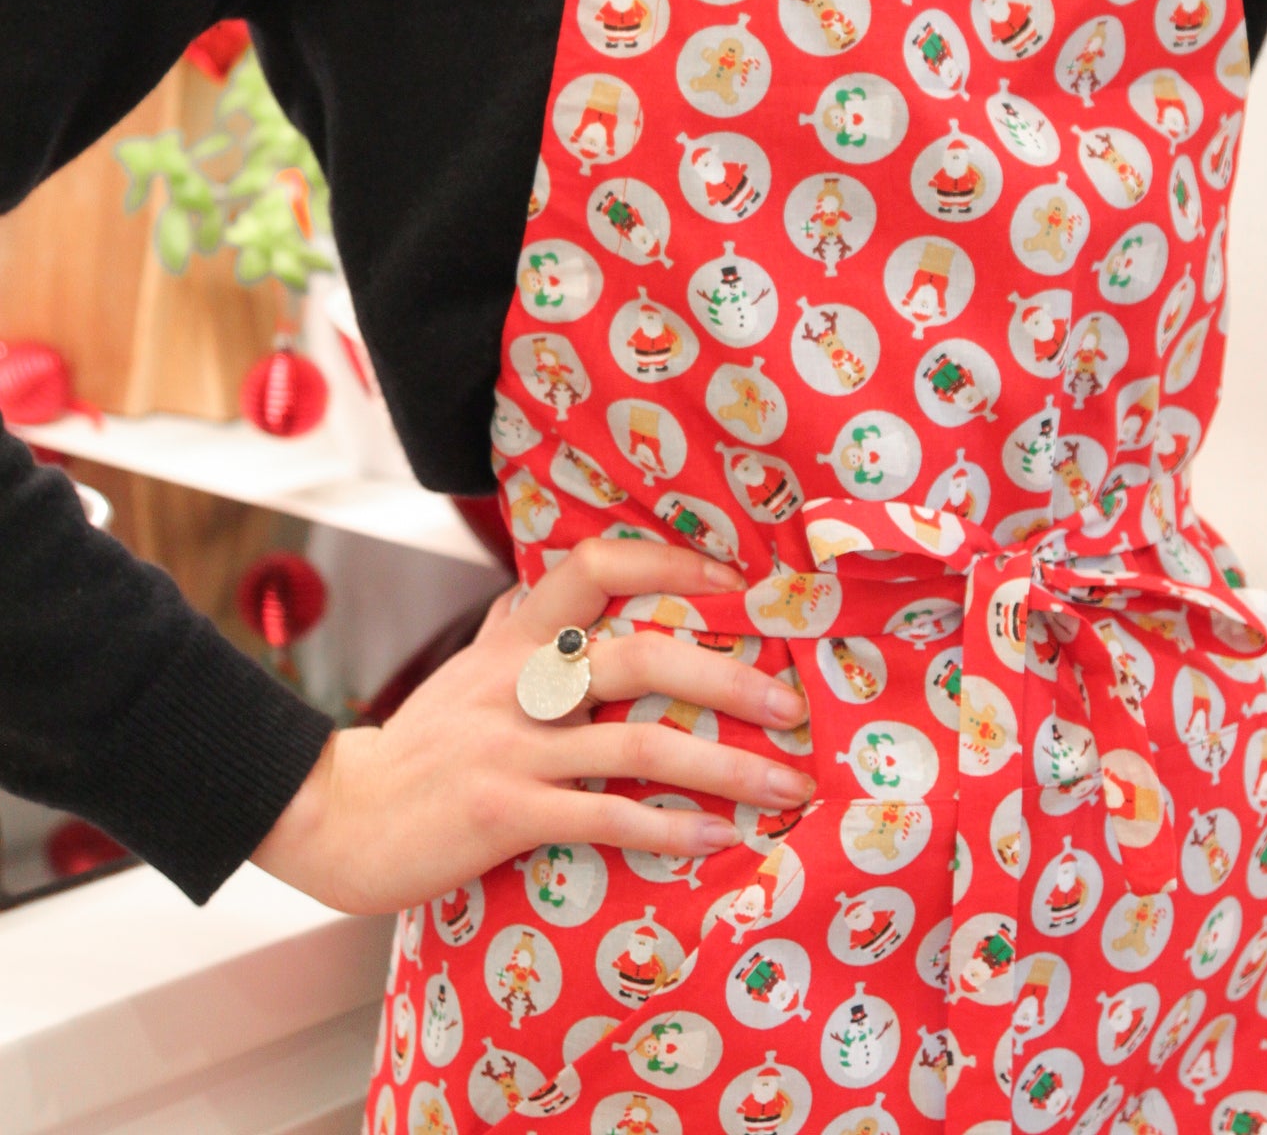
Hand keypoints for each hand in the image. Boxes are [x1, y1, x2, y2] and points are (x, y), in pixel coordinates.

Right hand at [251, 537, 811, 914]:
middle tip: (792, 702)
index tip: (736, 583)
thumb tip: (537, 581)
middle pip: (639, 655)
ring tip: (786, 783)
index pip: (594, 567)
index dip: (669, 563)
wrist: (336, 816)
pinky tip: (715, 839)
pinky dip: (667, 828)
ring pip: (637, 744)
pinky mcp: (506, 814)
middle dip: (728, 677)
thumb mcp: (464, 669)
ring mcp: (513, 748)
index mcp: (514, 638)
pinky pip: (603, 816)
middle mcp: (519, 682)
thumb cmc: (415, 746)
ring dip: (724, 766)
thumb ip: (511, 627)